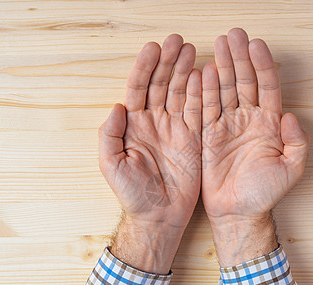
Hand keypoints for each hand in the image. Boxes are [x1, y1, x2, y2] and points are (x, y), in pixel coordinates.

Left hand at [98, 34, 201, 273]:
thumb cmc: (132, 193)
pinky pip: (198, 111)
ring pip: (180, 92)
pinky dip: (201, 93)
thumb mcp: (111, 165)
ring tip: (190, 50)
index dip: (144, 67)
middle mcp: (155, 121)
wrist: (158, 215)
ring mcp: (175, 128)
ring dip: (184, 71)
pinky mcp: (194, 138)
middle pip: (161, 84)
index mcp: (134, 124)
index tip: (153, 48)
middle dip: (167, 61)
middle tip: (176, 41)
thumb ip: (110, 134)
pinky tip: (203, 75)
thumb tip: (117, 106)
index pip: (138, 87)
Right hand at [201, 28, 308, 265]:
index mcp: (270, 124)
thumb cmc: (265, 194)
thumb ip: (297, 142)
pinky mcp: (209, 135)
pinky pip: (206, 109)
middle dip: (239, 57)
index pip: (267, 86)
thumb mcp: (291, 170)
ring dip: (221, 67)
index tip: (256, 44)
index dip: (263, 65)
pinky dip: (204, 91)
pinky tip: (202, 72)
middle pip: (244, 81)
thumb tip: (291, 115)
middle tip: (233, 35)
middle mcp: (248, 119)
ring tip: (217, 45)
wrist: (238, 212)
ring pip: (224, 90)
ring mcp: (228, 125)